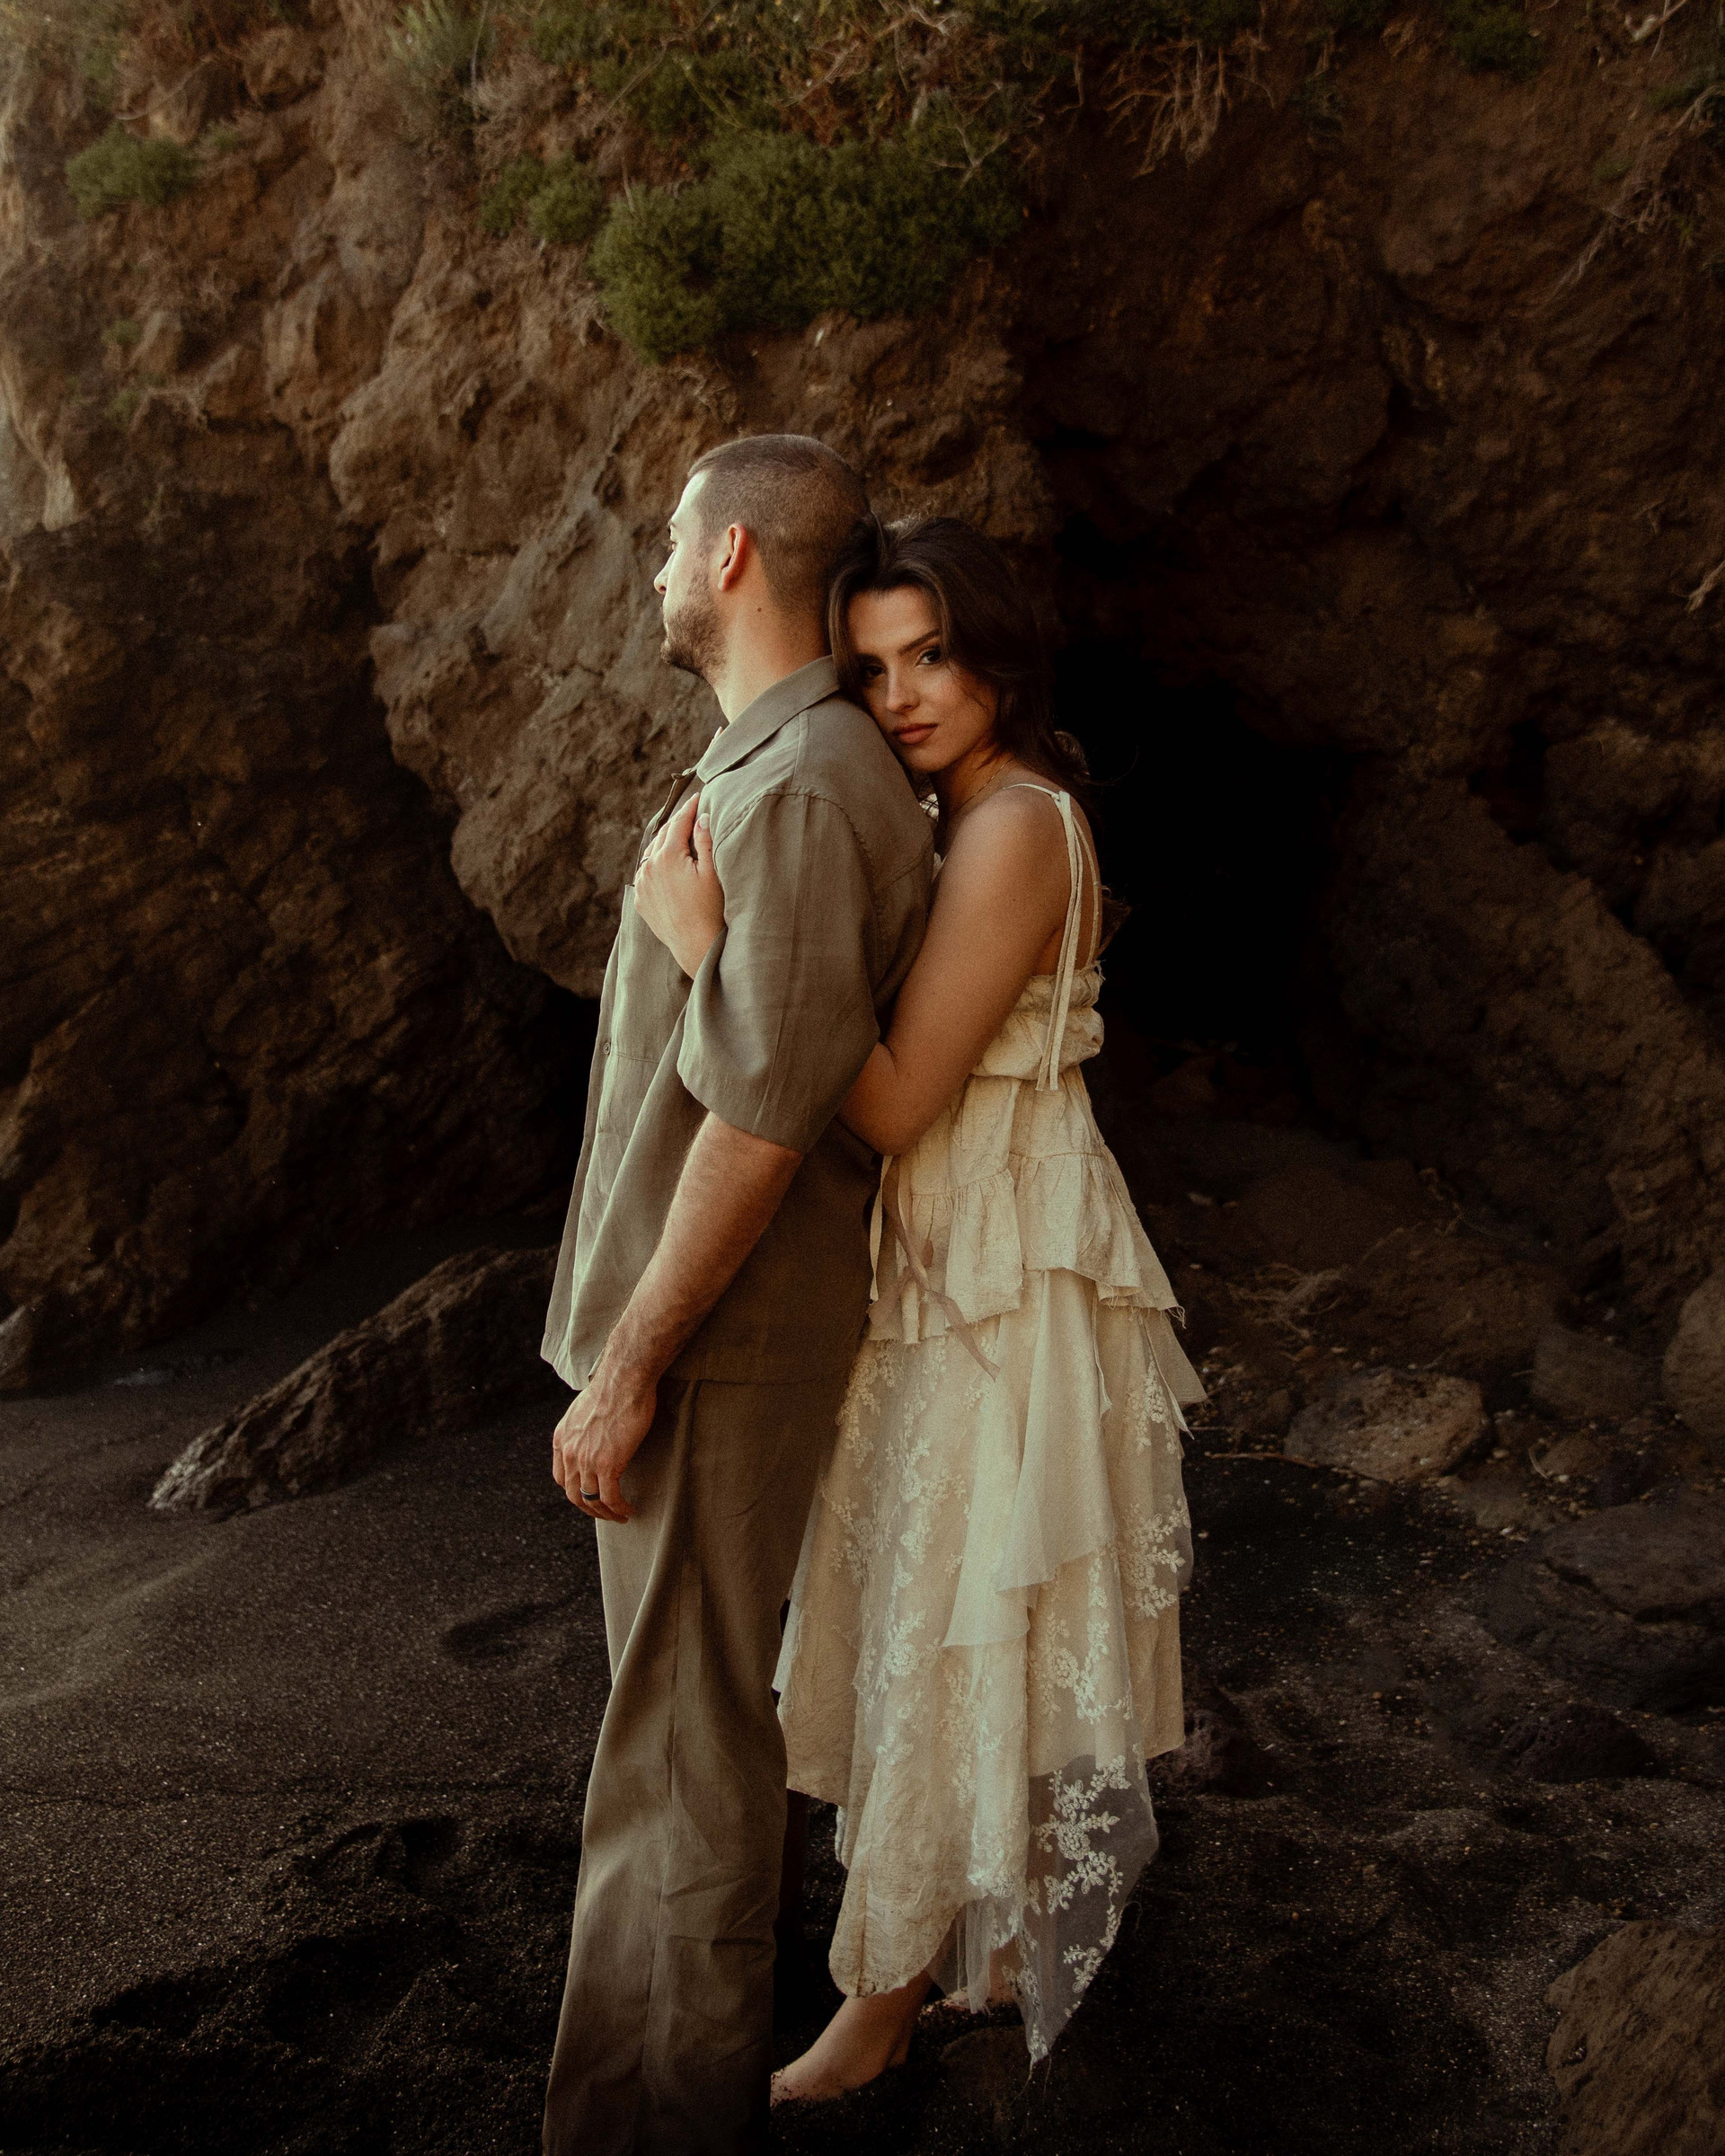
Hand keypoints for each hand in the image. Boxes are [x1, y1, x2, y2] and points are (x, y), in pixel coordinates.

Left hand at [550, 1364, 655, 1521]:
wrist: (624, 1379)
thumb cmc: (613, 1388)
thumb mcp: (584, 1410)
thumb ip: (583, 1428)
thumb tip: (593, 1436)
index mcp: (561, 1439)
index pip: (561, 1478)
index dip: (576, 1491)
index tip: (590, 1495)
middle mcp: (569, 1452)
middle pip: (574, 1494)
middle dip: (589, 1508)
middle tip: (605, 1513)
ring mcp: (587, 1460)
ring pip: (592, 1500)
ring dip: (607, 1513)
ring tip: (620, 1516)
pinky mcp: (607, 1464)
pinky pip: (610, 1497)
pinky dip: (619, 1508)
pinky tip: (628, 1509)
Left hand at [632, 792, 723, 977]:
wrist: (695, 945)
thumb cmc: (710, 909)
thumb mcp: (712, 872)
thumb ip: (704, 840)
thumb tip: (701, 817)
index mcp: (667, 855)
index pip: (678, 822)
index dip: (690, 807)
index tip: (699, 796)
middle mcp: (649, 867)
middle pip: (663, 835)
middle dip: (677, 823)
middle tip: (690, 813)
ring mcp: (642, 884)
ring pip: (652, 853)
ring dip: (665, 843)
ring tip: (679, 836)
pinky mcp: (641, 900)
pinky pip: (647, 873)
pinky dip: (657, 864)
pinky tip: (668, 865)